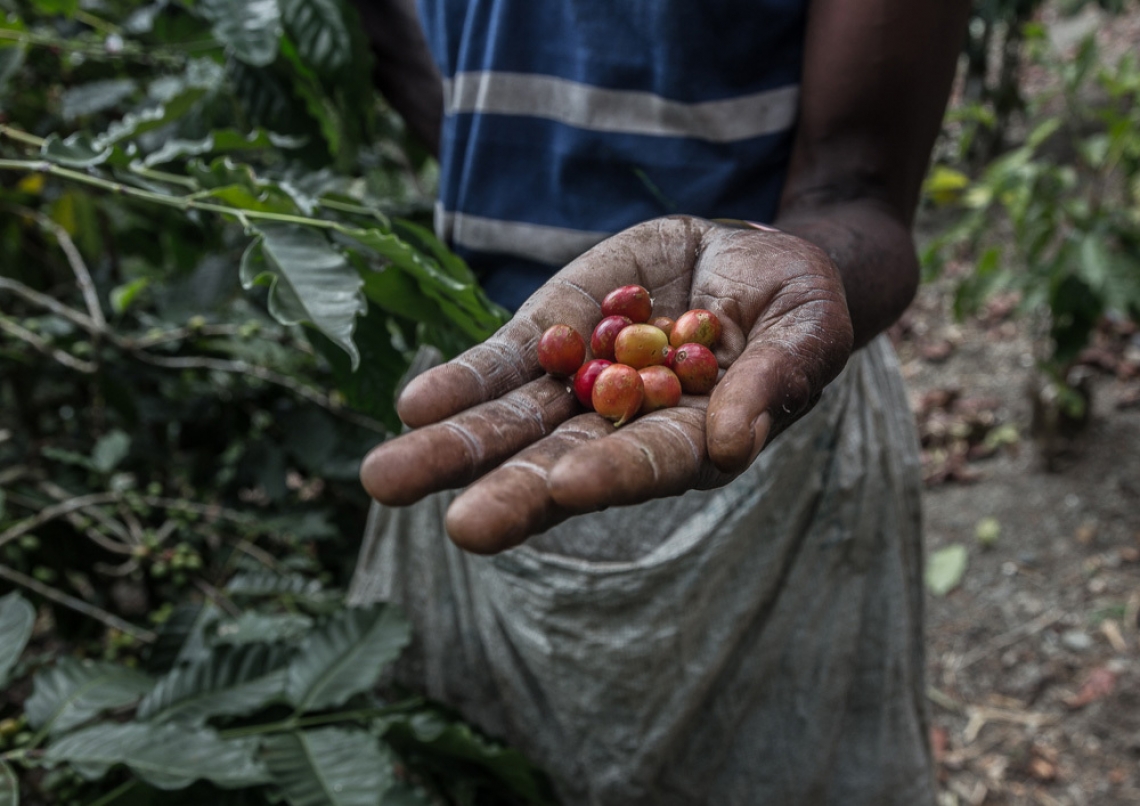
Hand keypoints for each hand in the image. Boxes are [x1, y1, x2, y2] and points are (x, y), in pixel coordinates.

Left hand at [360, 216, 853, 553]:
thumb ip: (774, 383)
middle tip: (462, 528)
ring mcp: (580, 384)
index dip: (613, 474)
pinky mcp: (552, 336)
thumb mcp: (806, 331)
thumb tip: (735, 444)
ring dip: (451, 449)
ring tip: (385, 478)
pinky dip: (461, 385)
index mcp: (693, 442)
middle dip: (512, 494)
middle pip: (562, 465)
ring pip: (511, 424)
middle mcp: (624, 428)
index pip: (651, 464)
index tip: (566, 489)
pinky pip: (502, 364)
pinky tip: (414, 406)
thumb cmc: (795, 307)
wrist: (746, 259)